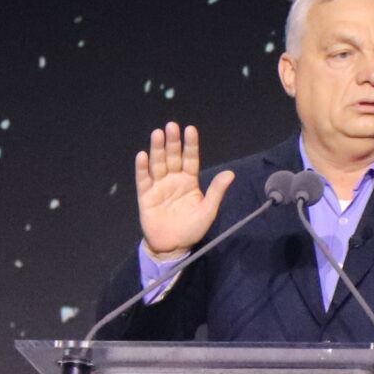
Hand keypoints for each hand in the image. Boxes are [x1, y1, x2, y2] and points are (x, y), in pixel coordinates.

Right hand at [134, 122, 235, 260]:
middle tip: (171, 126)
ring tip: (157, 134)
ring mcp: (158, 186)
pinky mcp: (145, 196)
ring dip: (157, 149)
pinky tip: (143, 155)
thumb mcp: (208, 211)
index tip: (190, 129)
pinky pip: (143, 179)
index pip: (190, 159)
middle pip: (172, 157)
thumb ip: (216, 191)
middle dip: (172, 142)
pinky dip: (142, 168)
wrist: (173, 246)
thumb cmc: (192, 228)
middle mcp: (173, 179)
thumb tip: (230, 173)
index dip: (190, 145)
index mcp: (189, 181)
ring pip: (157, 164)